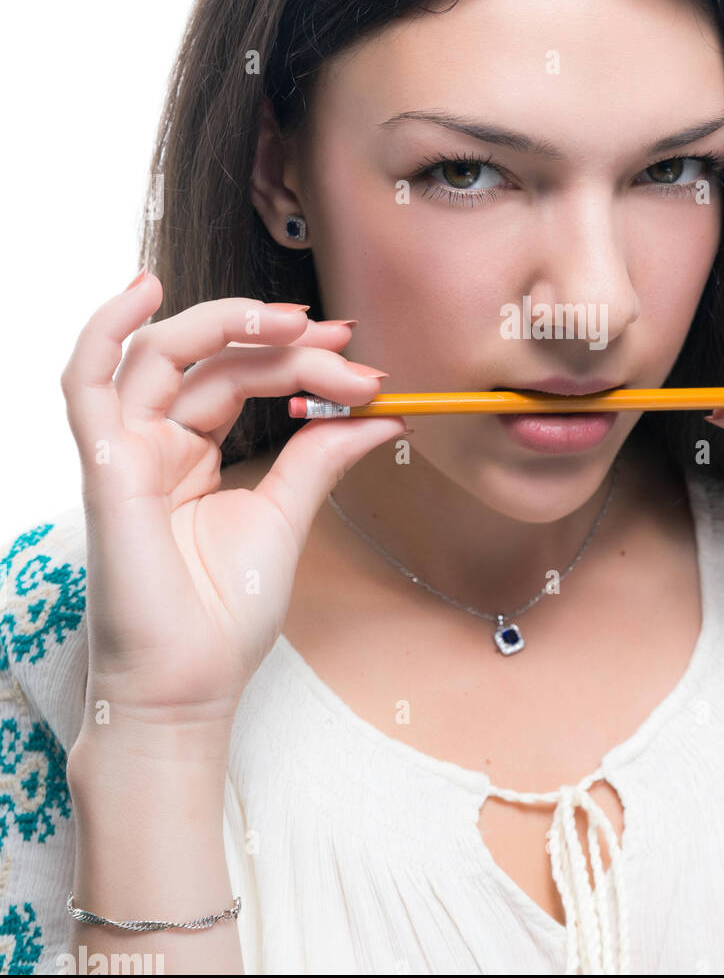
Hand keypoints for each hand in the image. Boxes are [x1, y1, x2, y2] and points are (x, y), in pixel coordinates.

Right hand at [60, 273, 407, 725]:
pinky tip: (143, 291)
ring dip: (226, 324)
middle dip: (282, 344)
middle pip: (214, 360)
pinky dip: (105, 331)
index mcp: (192, 452)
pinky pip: (86, 385)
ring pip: (163, 355)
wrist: (190, 686)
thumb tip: (383, 411)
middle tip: (344, 344)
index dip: (302, 362)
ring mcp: (127, 451)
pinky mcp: (105, 469)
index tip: (368, 369)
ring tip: (291, 321)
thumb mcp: (287, 515)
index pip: (243, 378)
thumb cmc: (225, 615)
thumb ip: (322, 455)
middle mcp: (156, 442)